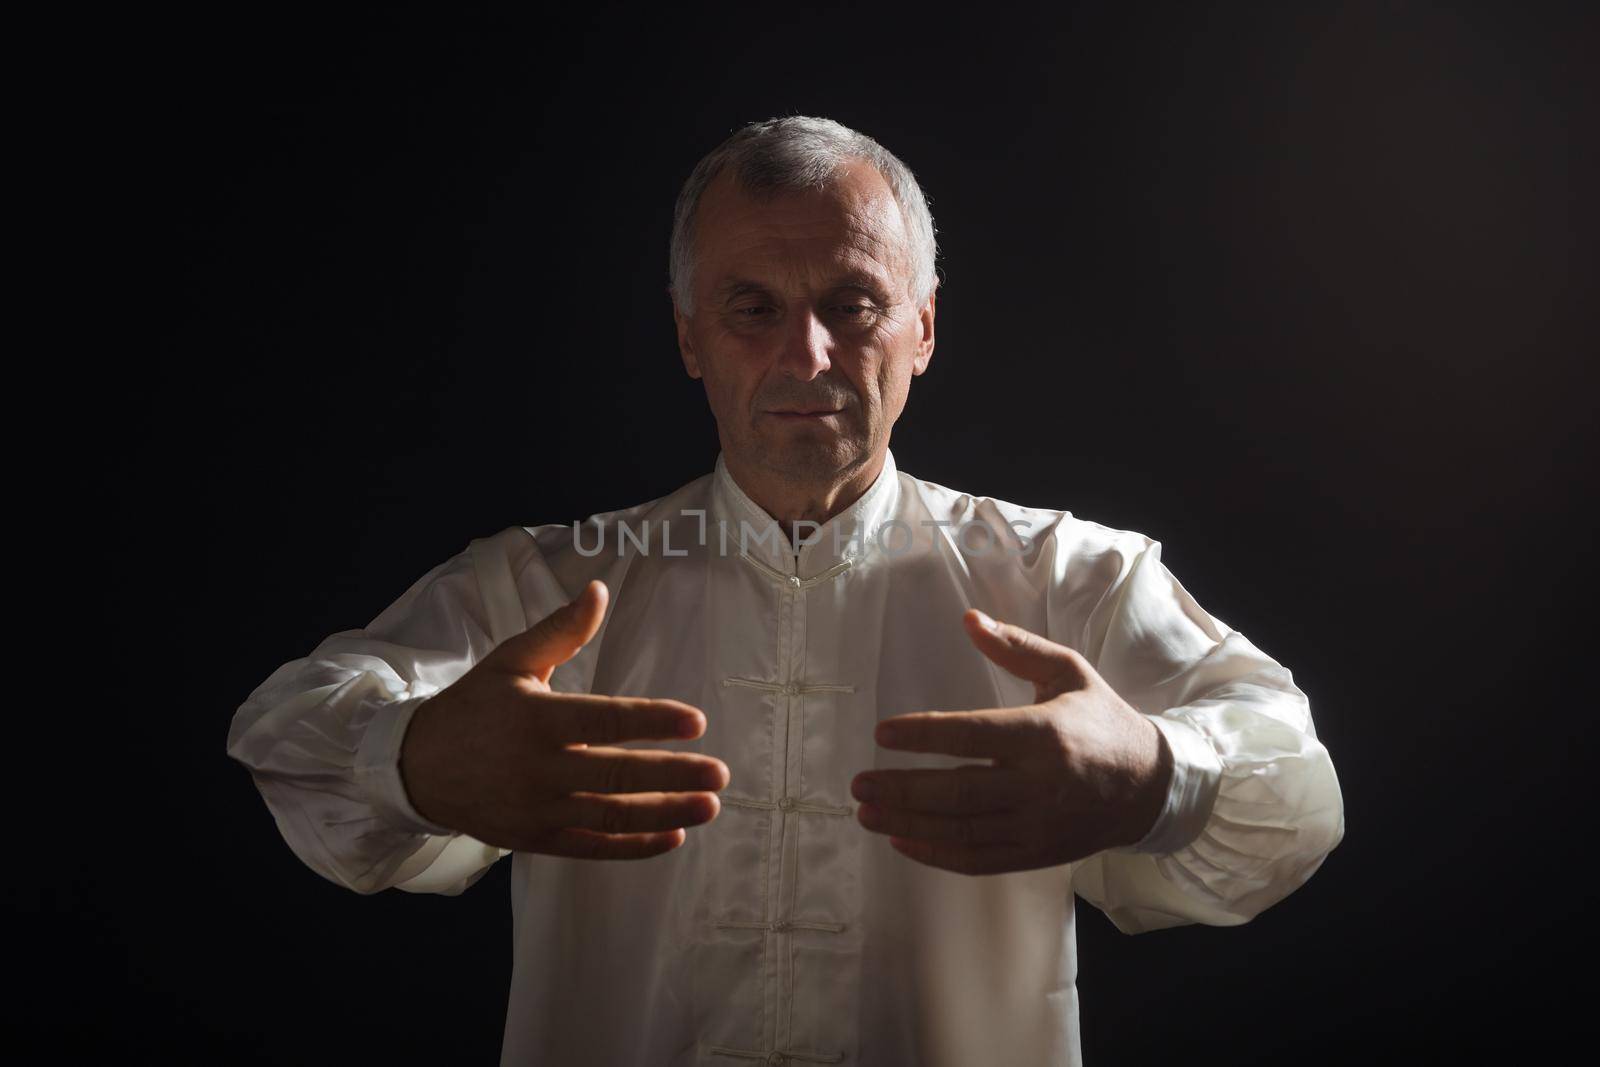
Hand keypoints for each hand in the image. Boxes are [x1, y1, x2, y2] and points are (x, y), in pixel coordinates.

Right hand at [400, 580, 729, 859]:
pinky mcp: (538, 839)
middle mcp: (540, 768)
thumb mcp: (512, 660)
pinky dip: (634, 846)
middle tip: (719, 774)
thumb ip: (561, 630)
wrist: (419, 768)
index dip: (653, 721)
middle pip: (617, 775)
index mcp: (538, 719)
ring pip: (612, 816)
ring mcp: (539, 809)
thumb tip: (599, 589)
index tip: (696, 720)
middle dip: (674, 776)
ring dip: (665, 813)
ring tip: (709, 806)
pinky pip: (593, 847)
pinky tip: (672, 835)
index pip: (604, 720)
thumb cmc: (475, 706)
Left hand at [852, 609, 1171, 875]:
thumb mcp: (1068, 672)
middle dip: (902, 789)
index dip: (924, 735)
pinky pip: (979, 859)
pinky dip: (937, 854)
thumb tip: (969, 618)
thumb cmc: (1101, 721)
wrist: (1152, 786)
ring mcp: (1038, 824)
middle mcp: (1040, 784)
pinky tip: (902, 841)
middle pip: (959, 792)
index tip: (883, 732)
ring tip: (867, 812)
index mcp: (1045, 733)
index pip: (973, 735)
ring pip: (962, 830)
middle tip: (858, 783)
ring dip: (908, 823)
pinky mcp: (1037, 853)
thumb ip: (1016, 647)